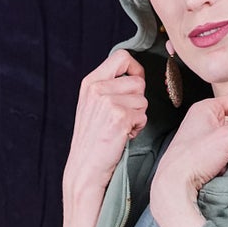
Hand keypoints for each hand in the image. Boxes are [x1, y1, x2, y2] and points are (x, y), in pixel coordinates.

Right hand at [62, 49, 148, 197]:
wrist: (84, 169)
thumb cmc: (93, 141)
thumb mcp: (93, 106)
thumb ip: (109, 87)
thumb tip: (136, 76)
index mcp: (90, 82)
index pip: (122, 57)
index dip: (135, 69)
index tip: (136, 83)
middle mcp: (97, 88)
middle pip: (138, 81)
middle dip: (137, 100)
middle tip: (123, 117)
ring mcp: (108, 102)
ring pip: (143, 100)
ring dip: (138, 116)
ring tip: (120, 129)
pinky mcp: (119, 117)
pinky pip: (143, 116)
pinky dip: (137, 128)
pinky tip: (122, 136)